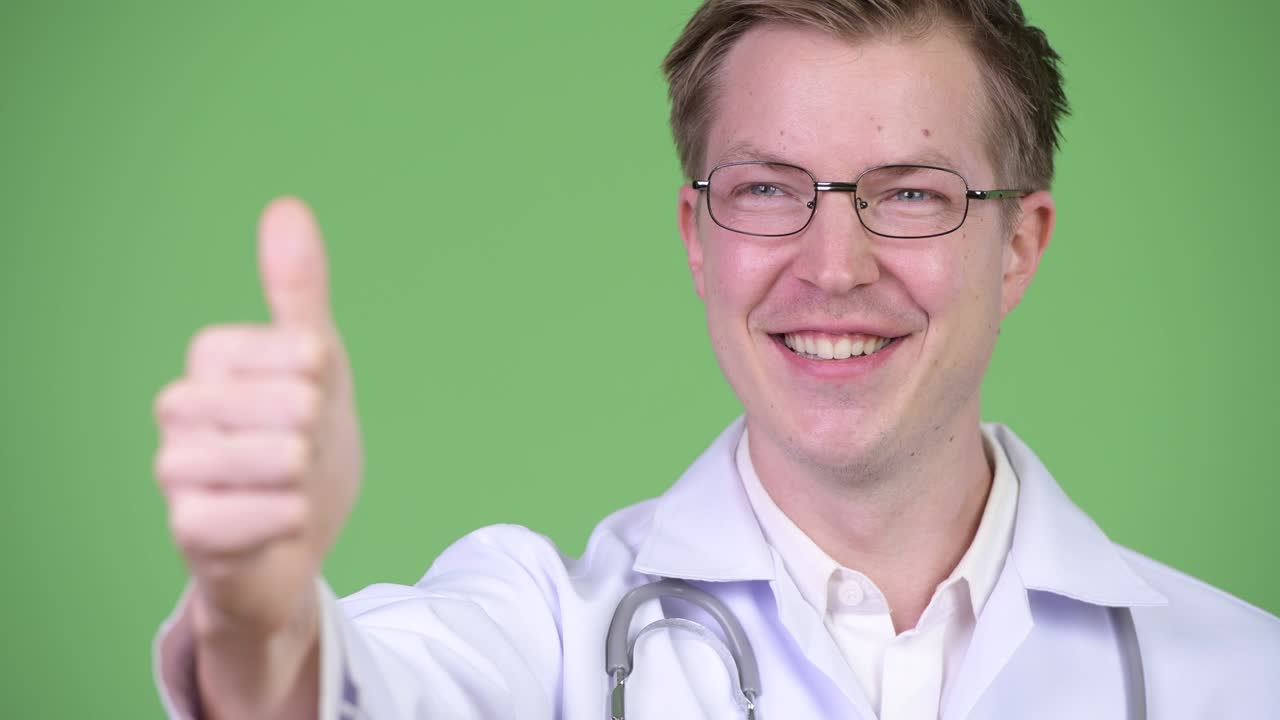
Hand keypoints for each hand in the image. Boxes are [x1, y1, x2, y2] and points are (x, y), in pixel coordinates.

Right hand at [155, 197, 361, 638]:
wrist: (291, 545)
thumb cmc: (301, 446)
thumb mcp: (316, 362)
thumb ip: (298, 290)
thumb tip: (286, 207)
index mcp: (210, 357)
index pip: (302, 350)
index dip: (325, 385)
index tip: (307, 406)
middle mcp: (179, 406)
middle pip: (298, 404)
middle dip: (318, 438)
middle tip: (298, 458)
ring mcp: (177, 468)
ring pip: (286, 457)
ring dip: (308, 483)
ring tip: (285, 490)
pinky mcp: (188, 528)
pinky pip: (273, 513)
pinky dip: (294, 523)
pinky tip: (274, 526)